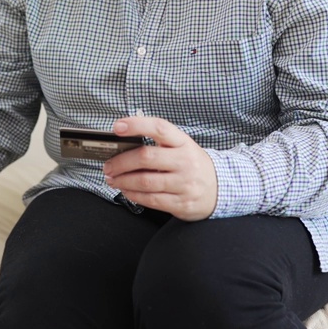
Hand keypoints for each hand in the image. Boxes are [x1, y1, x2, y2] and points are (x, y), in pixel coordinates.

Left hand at [102, 117, 217, 220]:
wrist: (220, 189)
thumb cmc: (192, 165)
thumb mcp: (182, 147)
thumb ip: (158, 143)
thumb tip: (123, 143)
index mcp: (184, 142)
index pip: (159, 128)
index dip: (137, 125)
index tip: (117, 127)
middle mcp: (186, 161)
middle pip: (146, 157)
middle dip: (121, 162)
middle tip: (108, 165)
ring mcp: (185, 184)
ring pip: (145, 181)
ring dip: (123, 180)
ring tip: (113, 179)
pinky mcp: (182, 203)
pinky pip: (151, 200)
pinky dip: (133, 195)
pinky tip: (126, 190)